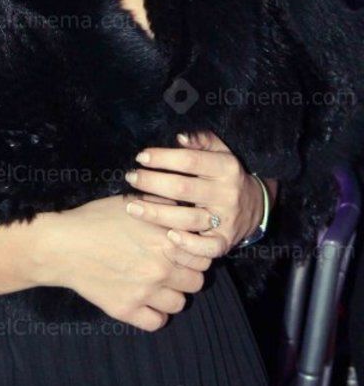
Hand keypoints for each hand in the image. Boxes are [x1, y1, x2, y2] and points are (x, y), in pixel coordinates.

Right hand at [38, 195, 210, 332]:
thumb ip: (162, 207)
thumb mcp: (132, 203)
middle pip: (196, 281)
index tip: (182, 250)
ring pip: (180, 304)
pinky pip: (157, 322)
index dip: (195, 252)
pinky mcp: (127, 311)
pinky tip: (145, 301)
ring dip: (172, 294)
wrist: (63, 245)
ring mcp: (145, 293)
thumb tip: (183, 210)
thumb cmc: (95, 219)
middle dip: (186, 273)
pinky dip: (155, 314)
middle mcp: (161, 269)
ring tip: (157, 284)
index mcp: (166, 240)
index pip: (203, 255)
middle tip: (170, 267)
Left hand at [123, 131, 266, 259]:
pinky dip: (188, 245)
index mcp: (226, 168)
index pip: (190, 160)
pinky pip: (207, 248)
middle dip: (152, 183)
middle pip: (183, 189)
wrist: (255, 206)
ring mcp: (226, 220)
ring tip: (132, 207)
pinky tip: (167, 237)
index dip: (163, 158)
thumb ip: (202, 140)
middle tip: (130, 178)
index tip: (140, 157)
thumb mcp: (221, 151)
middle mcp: (227, 194)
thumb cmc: (226, 174)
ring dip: (157, 213)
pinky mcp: (225, 242)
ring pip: (188, 219)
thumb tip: (180, 137)